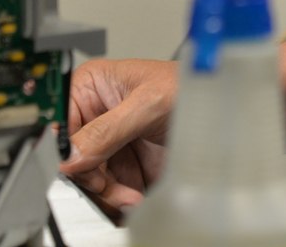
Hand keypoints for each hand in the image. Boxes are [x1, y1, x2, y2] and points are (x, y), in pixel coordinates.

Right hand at [60, 57, 177, 219]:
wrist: (224, 112)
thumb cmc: (191, 87)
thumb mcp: (148, 104)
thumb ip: (108, 130)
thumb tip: (72, 155)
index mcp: (92, 86)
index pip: (61, 121)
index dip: (65, 146)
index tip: (74, 166)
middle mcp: (97, 115)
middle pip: (72, 156)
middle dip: (90, 176)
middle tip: (107, 186)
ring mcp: (111, 141)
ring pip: (88, 178)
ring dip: (107, 193)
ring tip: (130, 196)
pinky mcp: (126, 164)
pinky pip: (109, 190)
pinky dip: (118, 199)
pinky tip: (135, 198)